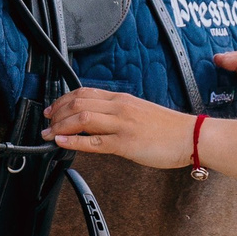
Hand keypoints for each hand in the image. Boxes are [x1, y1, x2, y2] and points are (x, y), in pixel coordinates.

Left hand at [43, 88, 195, 168]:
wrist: (191, 136)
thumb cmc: (168, 128)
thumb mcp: (139, 112)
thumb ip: (118, 113)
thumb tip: (98, 119)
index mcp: (122, 99)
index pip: (84, 92)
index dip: (62, 100)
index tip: (51, 109)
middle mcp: (119, 107)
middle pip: (78, 102)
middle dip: (56, 113)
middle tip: (45, 123)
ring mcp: (122, 124)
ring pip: (82, 118)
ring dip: (60, 126)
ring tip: (48, 135)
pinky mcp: (126, 143)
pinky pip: (94, 141)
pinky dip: (74, 141)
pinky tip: (62, 143)